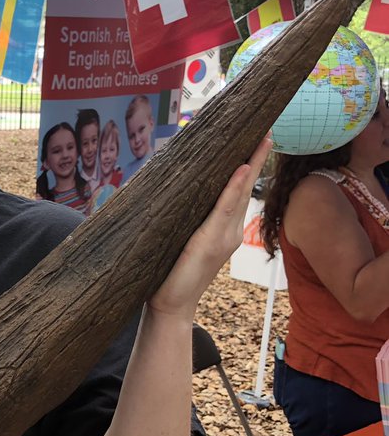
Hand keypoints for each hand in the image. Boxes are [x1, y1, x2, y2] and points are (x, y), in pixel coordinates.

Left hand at [149, 136, 270, 319]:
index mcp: (224, 230)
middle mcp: (230, 231)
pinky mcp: (210, 240)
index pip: (238, 192)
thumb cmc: (171, 274)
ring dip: (251, 165)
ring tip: (262, 139)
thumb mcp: (182, 240)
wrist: (170, 305)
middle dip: (256, 158)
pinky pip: (225, 208)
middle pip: (246, 188)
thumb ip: (189, 219)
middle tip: (266, 130)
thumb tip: (179, 191)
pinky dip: (235, 188)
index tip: (255, 140)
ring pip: (240, 193)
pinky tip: (243, 168)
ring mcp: (224, 236)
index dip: (248, 166)